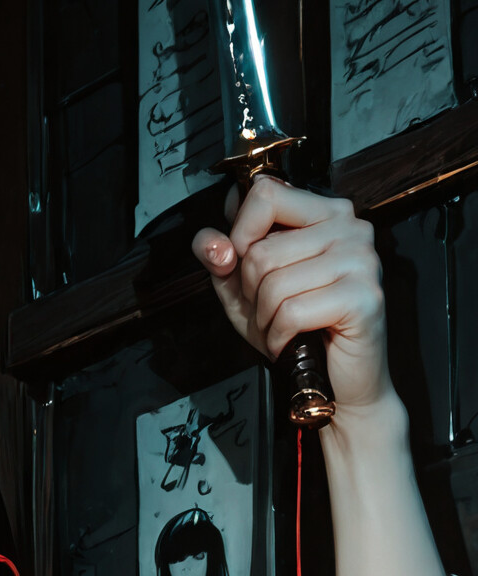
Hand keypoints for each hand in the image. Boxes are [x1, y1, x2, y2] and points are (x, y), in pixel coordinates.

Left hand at [192, 181, 392, 420]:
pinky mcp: (363, 296)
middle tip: (269, 311)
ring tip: (281, 328)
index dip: (240, 232)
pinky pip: (292, 311)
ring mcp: (361, 259)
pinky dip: (279, 335)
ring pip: (274, 282)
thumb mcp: (244, 289)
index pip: (266, 193)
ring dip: (264, 318)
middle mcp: (349, 226)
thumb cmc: (295, 330)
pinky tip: (290, 342)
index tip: (243, 263)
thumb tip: (212, 244)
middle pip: (263, 249)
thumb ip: (221, 258)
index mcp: (324, 212)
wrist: (337, 383)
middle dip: (251, 292)